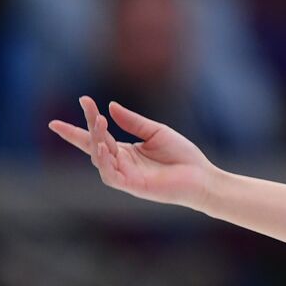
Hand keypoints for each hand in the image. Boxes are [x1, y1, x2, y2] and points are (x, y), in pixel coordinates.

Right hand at [49, 96, 218, 210]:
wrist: (201, 176)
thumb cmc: (181, 155)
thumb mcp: (156, 132)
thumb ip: (133, 122)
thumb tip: (110, 106)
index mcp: (125, 150)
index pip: (100, 134)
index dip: (89, 119)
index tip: (84, 99)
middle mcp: (121, 163)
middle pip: (95, 144)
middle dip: (83, 128)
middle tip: (83, 105)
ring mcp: (125, 175)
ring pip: (99, 158)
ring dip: (95, 140)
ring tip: (98, 121)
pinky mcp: (132, 186)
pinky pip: (110, 175)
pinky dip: (104, 162)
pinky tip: (104, 147)